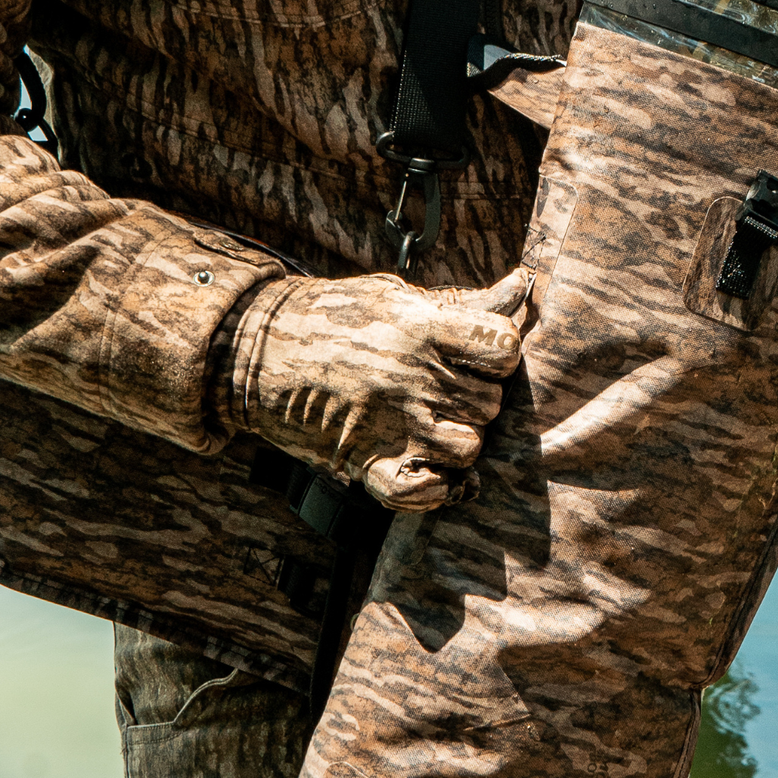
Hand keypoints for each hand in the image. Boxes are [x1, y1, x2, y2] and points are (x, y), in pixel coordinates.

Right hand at [226, 267, 529, 510]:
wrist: (257, 351)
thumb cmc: (332, 315)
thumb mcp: (397, 296)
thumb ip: (462, 303)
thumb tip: (520, 286)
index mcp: (424, 330)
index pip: (504, 348)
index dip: (500, 351)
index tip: (481, 350)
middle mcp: (414, 380)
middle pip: (491, 403)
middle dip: (478, 395)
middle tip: (447, 383)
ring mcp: (392, 427)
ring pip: (469, 449)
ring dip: (458, 438)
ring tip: (433, 419)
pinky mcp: (367, 463)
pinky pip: (424, 491)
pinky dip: (432, 485)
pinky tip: (423, 463)